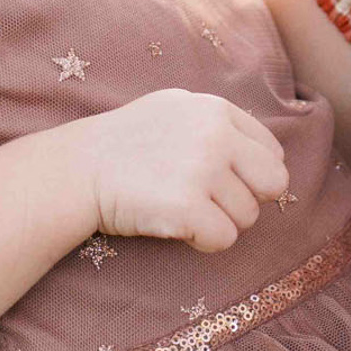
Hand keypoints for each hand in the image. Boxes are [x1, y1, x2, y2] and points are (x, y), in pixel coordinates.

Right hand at [73, 89, 288, 251]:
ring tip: (184, 211)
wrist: (77, 170)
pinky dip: (204, 242)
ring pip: (248, 217)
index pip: (273, 152)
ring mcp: (202, 170)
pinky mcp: (187, 206)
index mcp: (216, 109)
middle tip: (214, 204)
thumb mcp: (174, 110)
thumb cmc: (125, 145)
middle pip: (273, 184)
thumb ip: (218, 124)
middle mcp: (215, 134)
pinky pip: (224, 239)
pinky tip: (178, 228)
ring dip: (220, 222)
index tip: (225, 184)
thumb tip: (270, 154)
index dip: (253, 176)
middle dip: (249, 200)